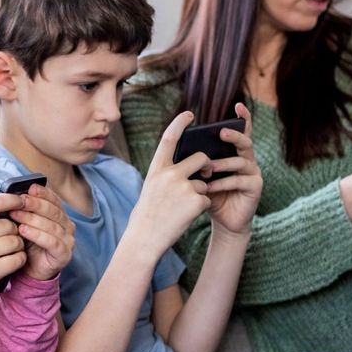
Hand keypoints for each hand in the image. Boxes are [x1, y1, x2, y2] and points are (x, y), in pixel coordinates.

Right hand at [0, 191, 27, 286]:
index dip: (13, 200)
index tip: (20, 202)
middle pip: (9, 224)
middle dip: (12, 228)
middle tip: (5, 233)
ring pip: (16, 242)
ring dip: (17, 243)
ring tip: (7, 246)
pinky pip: (18, 259)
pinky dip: (19, 258)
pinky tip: (10, 257)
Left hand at [4, 184, 75, 280]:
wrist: (29, 269)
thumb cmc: (27, 243)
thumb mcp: (24, 223)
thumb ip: (23, 210)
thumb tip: (12, 194)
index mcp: (60, 215)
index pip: (54, 200)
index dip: (43, 193)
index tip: (29, 187)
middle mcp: (67, 226)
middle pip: (53, 211)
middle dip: (35, 204)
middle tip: (19, 201)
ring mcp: (68, 241)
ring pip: (52, 226)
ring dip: (33, 219)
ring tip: (16, 215)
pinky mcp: (64, 255)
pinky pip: (52, 242)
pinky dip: (37, 235)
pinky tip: (23, 230)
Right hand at [127, 111, 211, 257]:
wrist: (145, 238)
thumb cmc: (148, 213)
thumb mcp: (152, 187)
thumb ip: (167, 174)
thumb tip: (191, 165)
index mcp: (157, 168)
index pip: (169, 138)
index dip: (180, 123)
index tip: (190, 114)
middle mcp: (170, 174)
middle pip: (200, 158)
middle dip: (206, 166)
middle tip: (205, 173)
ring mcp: (183, 187)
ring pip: (204, 183)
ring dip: (200, 194)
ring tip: (182, 208)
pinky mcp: (195, 201)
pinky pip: (207, 199)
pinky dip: (200, 208)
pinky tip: (186, 216)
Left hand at [204, 103, 261, 237]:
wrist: (223, 220)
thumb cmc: (211, 194)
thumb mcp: (202, 175)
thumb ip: (198, 161)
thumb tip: (182, 147)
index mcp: (236, 153)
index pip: (242, 131)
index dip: (243, 118)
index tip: (238, 105)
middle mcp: (248, 160)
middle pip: (245, 142)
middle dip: (234, 136)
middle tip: (222, 132)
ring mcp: (254, 173)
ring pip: (240, 162)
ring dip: (222, 164)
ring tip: (208, 168)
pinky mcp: (255, 187)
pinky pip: (240, 181)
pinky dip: (223, 183)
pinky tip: (210, 187)